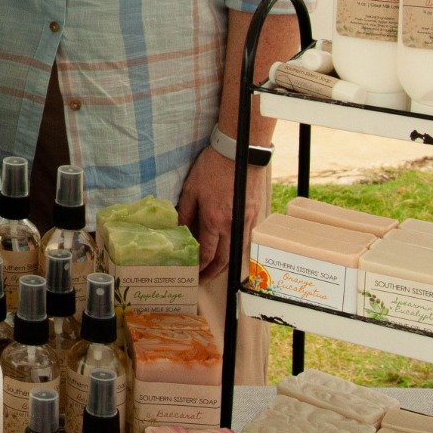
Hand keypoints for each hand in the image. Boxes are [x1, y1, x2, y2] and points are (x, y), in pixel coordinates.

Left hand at [175, 144, 270, 278]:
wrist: (238, 153)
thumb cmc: (211, 168)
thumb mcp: (190, 189)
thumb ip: (185, 213)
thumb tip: (179, 230)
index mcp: (214, 220)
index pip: (207, 253)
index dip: (200, 266)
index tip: (193, 273)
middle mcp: (231, 225)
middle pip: (224, 259)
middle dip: (213, 272)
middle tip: (203, 279)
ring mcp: (245, 221)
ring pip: (237, 252)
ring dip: (226, 264)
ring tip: (215, 270)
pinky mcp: (253, 214)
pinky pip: (244, 239)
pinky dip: (236, 249)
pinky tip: (228, 250)